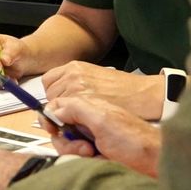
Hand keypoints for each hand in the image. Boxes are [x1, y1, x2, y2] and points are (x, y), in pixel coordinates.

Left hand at [41, 61, 164, 119]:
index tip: (60, 101)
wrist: (142, 94)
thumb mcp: (95, 76)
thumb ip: (76, 83)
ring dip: (64, 114)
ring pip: (56, 107)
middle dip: (58, 105)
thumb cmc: (123, 89)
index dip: (53, 93)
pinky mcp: (83, 101)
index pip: (48, 81)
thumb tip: (61, 94)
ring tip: (81, 118)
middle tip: (73, 112)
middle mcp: (72, 75)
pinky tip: (84, 122)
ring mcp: (76, 87)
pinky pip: (65, 115)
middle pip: (49, 95)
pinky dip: (70, 121)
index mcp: (74, 67)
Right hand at [43, 94, 161, 176]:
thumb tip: (52, 110)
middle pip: (58, 131)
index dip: (50, 118)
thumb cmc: (135, 140)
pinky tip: (99, 162)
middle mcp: (87, 122)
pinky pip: (77, 161)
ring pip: (66, 148)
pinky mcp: (96, 156)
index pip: (56, 107)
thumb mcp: (102, 118)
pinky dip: (84, 163)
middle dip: (66, 142)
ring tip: (95, 155)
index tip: (53, 129)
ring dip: (75, 154)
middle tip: (84, 147)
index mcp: (88, 107)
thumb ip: (75, 108)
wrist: (156, 161)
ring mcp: (91, 139)